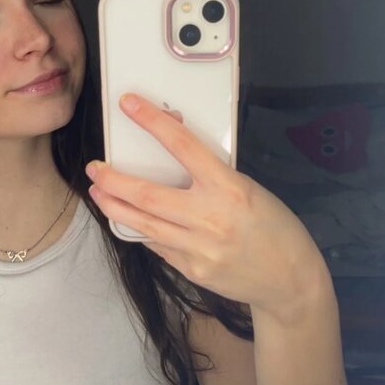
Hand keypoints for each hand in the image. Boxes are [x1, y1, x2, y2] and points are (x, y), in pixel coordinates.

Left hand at [85, 93, 329, 322]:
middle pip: (146, 195)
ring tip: (98, 193)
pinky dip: (142, 230)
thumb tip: (174, 159)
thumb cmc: (276, 228)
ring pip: (142, 224)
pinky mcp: (191, 270)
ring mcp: (198, 249)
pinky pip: (157, 245)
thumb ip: (212, 177)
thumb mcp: (249, 189)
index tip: (129, 105)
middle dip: (113, 179)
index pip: (183, 146)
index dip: (152, 121)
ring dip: (114, 206)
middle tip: (94, 168)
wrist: (290, 279)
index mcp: (230, 189)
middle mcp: (210, 218)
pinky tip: (131, 221)